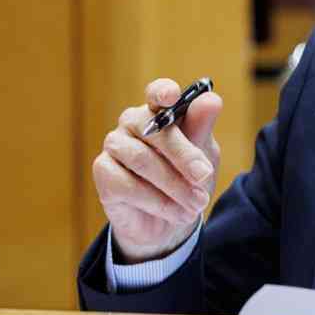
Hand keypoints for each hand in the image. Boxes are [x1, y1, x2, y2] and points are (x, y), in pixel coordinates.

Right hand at [92, 78, 222, 262]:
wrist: (168, 221)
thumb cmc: (186, 179)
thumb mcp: (203, 155)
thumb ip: (202, 128)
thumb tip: (211, 99)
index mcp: (159, 111)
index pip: (157, 93)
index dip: (163, 92)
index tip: (173, 96)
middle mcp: (133, 122)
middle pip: (155, 131)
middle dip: (184, 155)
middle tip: (204, 176)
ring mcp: (114, 145)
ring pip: (143, 160)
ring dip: (175, 186)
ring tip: (196, 204)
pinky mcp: (103, 172)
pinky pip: (128, 185)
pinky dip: (157, 202)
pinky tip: (175, 212)